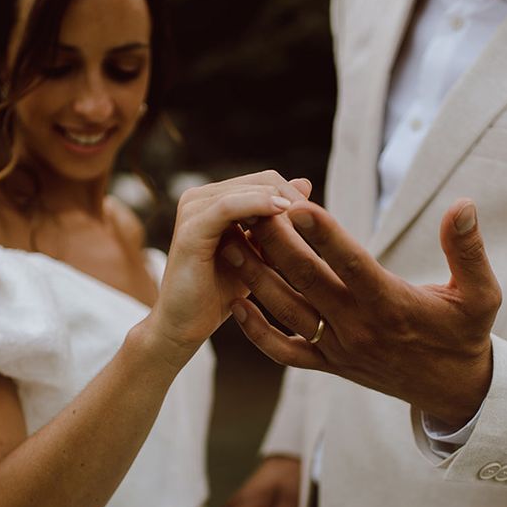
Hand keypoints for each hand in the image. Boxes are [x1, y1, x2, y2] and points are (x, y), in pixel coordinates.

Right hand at [145, 172, 310, 363]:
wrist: (184, 326)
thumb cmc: (219, 293)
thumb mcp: (256, 254)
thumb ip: (274, 222)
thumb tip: (304, 184)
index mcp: (214, 201)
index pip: (265, 182)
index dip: (296, 197)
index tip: (322, 224)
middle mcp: (199, 198)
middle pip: (260, 180)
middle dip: (293, 199)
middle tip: (319, 225)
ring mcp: (192, 210)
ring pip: (248, 189)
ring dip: (281, 202)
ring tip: (307, 223)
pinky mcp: (190, 228)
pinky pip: (229, 206)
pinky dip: (258, 205)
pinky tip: (283, 213)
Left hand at [222, 198, 500, 426]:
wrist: (450, 389)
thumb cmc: (465, 335)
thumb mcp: (482, 296)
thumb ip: (470, 252)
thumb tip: (464, 205)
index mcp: (392, 305)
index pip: (353, 264)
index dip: (325, 235)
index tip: (298, 205)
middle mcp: (358, 327)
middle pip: (307, 280)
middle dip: (275, 244)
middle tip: (248, 210)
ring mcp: (337, 349)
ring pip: (287, 311)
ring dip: (256, 278)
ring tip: (229, 245)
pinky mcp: (326, 365)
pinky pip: (284, 351)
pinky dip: (258, 332)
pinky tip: (237, 304)